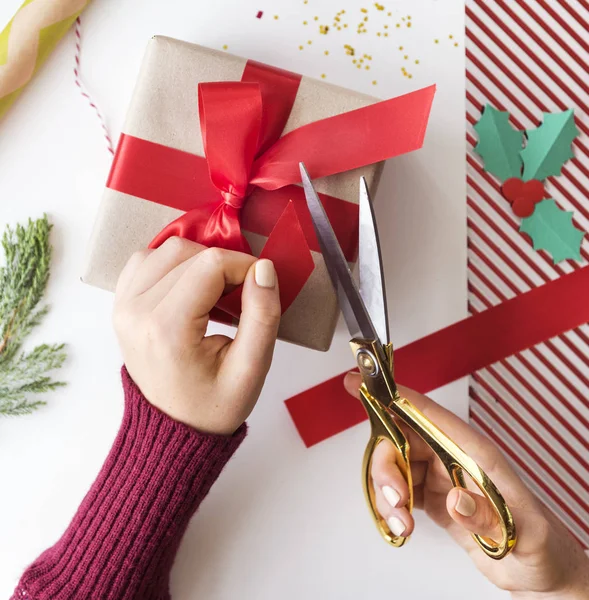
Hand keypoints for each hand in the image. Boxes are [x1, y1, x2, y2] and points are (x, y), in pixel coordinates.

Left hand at [113, 237, 280, 434]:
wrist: (174, 430)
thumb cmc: (213, 406)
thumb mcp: (251, 369)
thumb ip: (262, 316)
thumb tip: (264, 269)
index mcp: (167, 329)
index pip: (211, 264)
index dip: (245, 267)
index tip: (259, 288)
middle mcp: (137, 312)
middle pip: (188, 252)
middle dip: (224, 265)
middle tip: (240, 296)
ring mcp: (123, 306)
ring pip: (166, 250)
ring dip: (198, 262)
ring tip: (215, 293)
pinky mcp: (121, 304)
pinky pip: (145, 260)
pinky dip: (173, 265)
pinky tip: (190, 289)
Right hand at [344, 373, 588, 598]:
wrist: (541, 572)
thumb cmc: (540, 546)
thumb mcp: (525, 534)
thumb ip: (489, 515)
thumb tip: (457, 499)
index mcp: (475, 453)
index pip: (428, 414)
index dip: (393, 396)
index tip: (362, 384)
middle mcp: (452, 458)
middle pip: (400, 442)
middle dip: (386, 468)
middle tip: (395, 498)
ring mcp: (441, 476)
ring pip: (394, 467)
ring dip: (388, 494)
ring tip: (402, 523)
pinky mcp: (434, 497)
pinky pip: (398, 490)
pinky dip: (391, 507)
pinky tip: (402, 525)